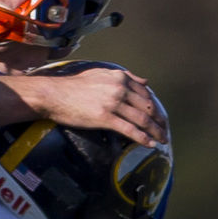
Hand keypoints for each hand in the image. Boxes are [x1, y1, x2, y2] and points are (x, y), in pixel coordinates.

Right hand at [24, 66, 168, 147]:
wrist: (53, 94)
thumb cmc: (73, 85)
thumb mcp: (100, 73)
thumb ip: (124, 76)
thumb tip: (146, 82)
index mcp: (119, 77)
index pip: (145, 94)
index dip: (155, 108)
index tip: (159, 117)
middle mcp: (119, 88)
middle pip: (147, 107)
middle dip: (159, 121)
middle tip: (164, 131)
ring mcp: (113, 103)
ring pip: (142, 119)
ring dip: (155, 132)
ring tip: (161, 140)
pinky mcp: (105, 117)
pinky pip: (130, 130)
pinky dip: (142, 138)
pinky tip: (149, 144)